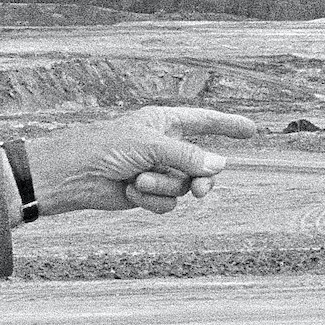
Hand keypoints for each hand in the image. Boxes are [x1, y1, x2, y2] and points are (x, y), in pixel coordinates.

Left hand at [21, 107, 256, 215]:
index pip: (204, 121)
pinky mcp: (145, 194)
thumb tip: (220, 166)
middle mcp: (163, 146)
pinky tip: (129, 191)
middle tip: (201, 192)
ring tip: (137, 180)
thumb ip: (188, 155)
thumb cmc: (105, 148)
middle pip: (201, 164)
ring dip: (161, 187)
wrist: (72, 176)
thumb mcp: (151, 146)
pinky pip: (166, 203)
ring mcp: (155, 170)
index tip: (252, 130)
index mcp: (164, 122)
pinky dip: (150, 200)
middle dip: (199, 179)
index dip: (228, 125)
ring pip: (182, 186)